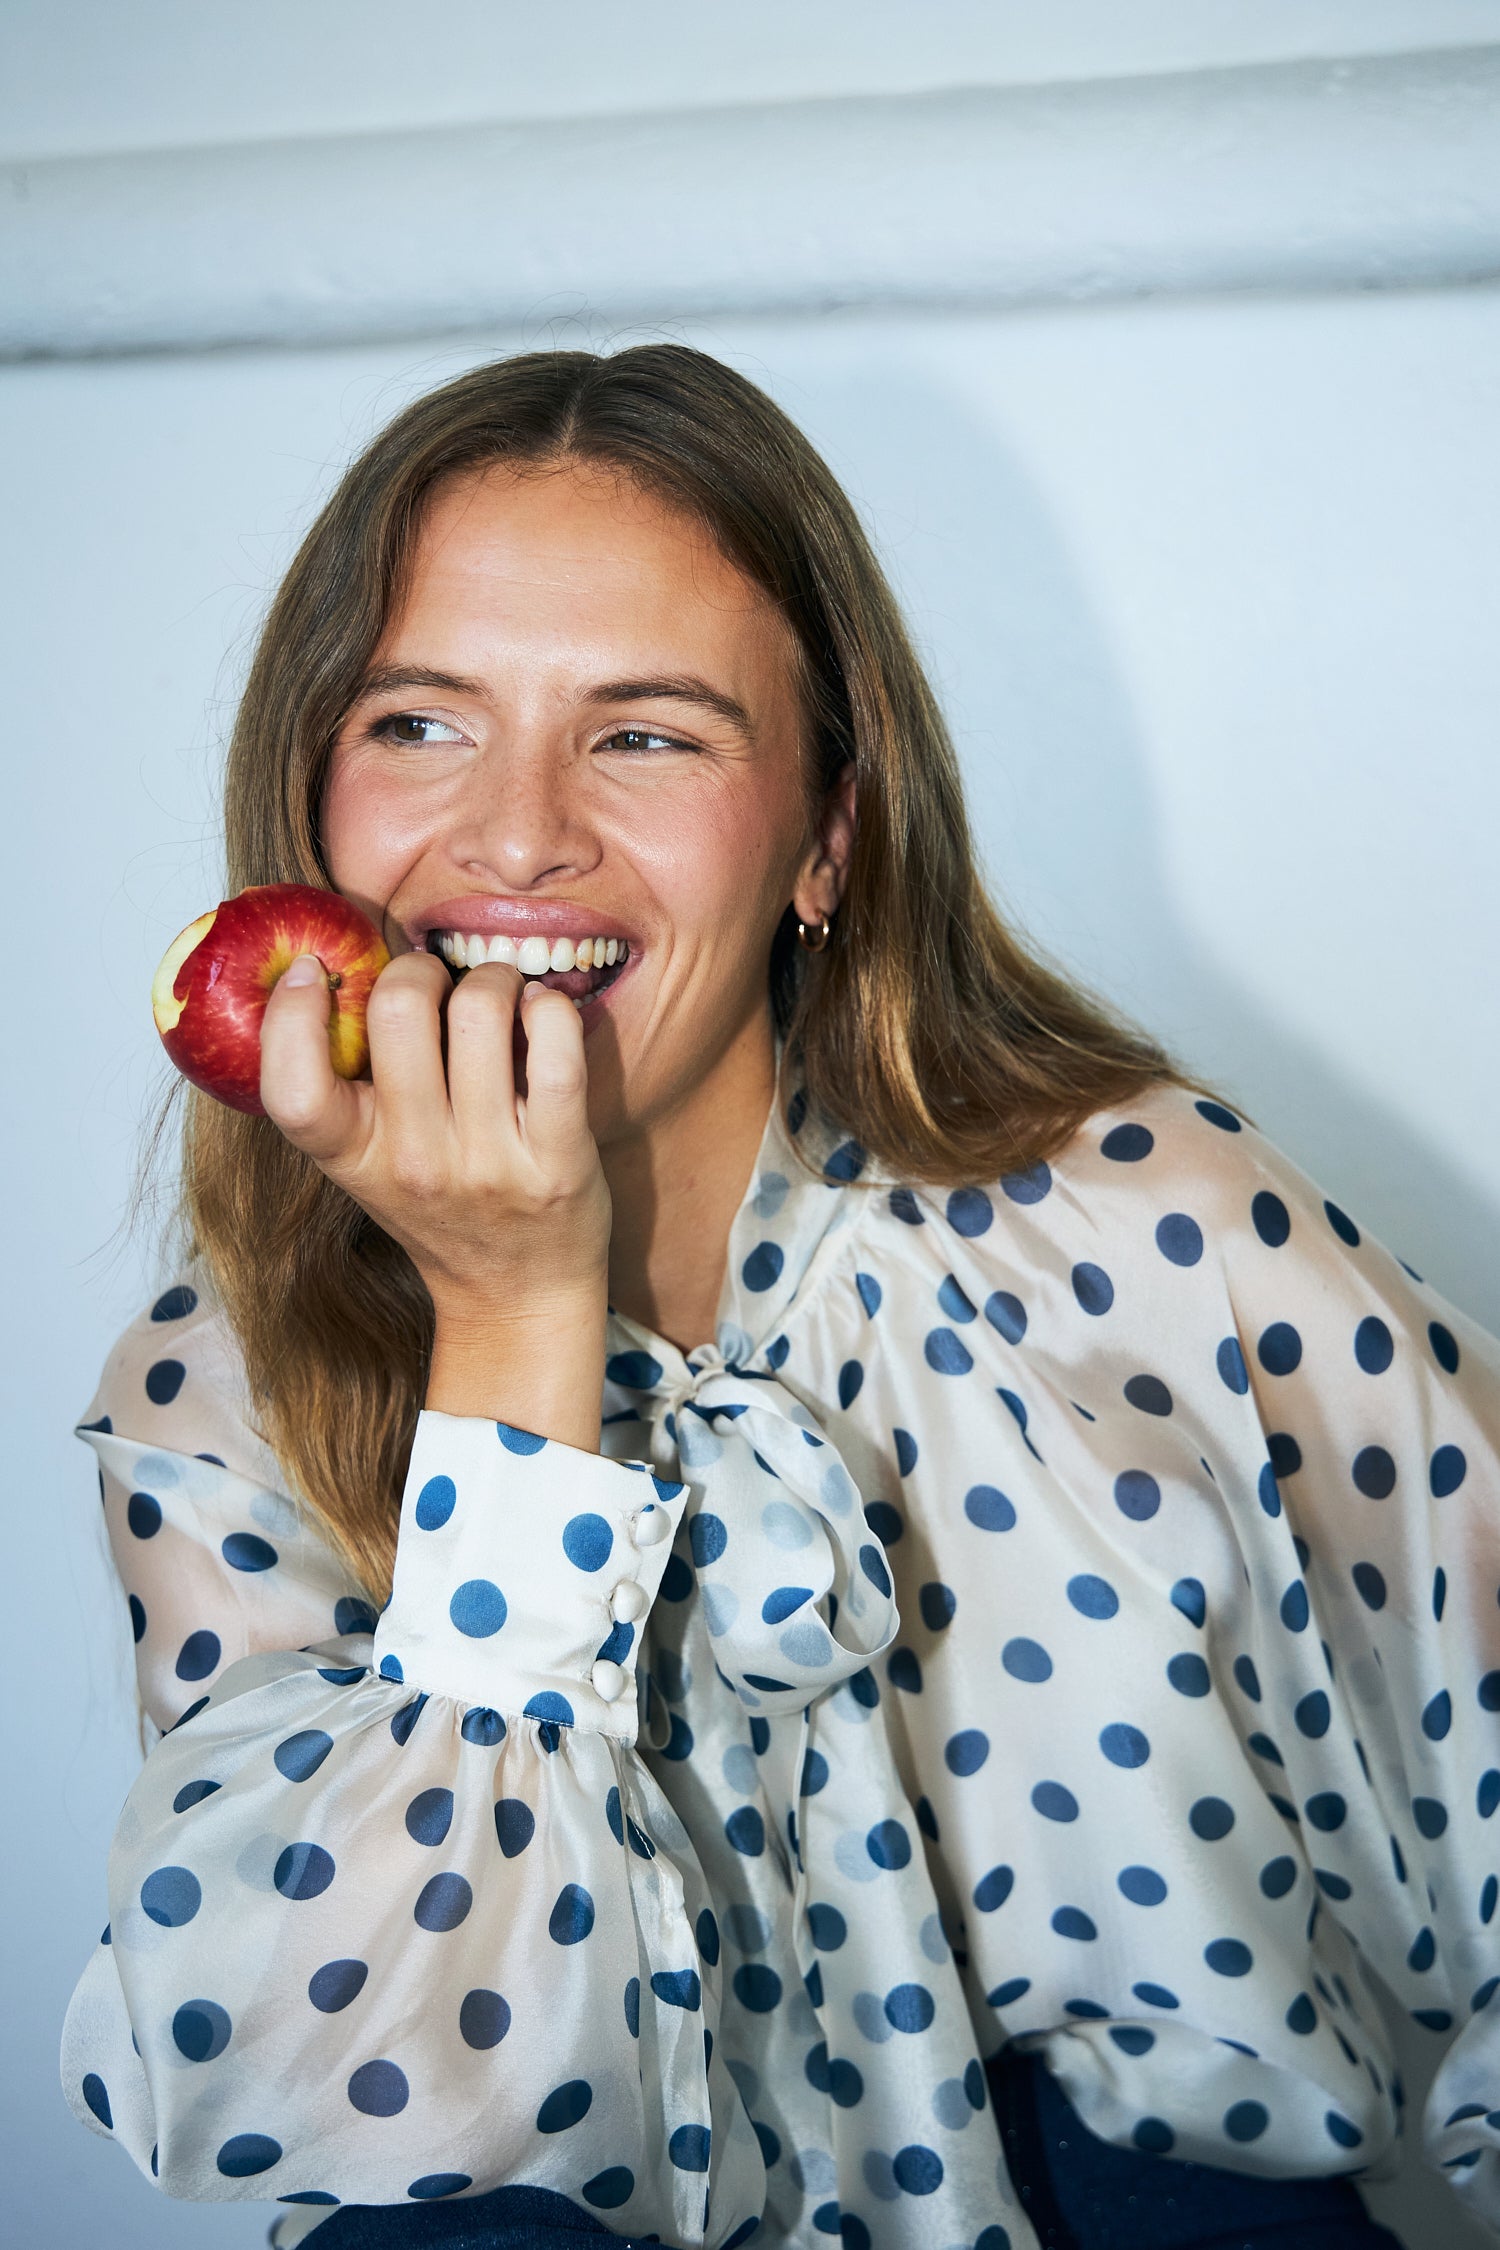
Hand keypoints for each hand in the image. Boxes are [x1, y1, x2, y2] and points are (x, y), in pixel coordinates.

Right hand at [260, 952, 611, 1330]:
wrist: (516, 1297)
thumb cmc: (438, 1207)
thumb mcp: (367, 1162)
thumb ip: (345, 1085)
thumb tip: (330, 964)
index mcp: (352, 1158)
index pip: (291, 1088)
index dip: (289, 1015)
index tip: (313, 973)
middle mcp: (415, 1163)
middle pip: (398, 1011)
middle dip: (419, 967)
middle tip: (438, 982)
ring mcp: (489, 1164)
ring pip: (480, 1012)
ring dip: (491, 976)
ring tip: (498, 994)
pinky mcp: (559, 1163)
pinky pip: (555, 1050)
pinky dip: (550, 1008)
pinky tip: (542, 1013)